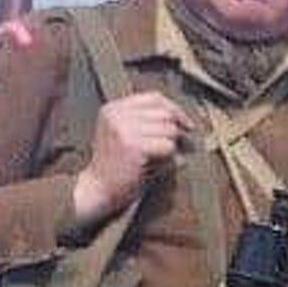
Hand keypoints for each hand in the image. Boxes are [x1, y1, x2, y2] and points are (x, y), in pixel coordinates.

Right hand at [66, 90, 187, 231]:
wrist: (99, 188)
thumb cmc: (119, 166)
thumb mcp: (129, 135)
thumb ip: (151, 123)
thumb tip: (188, 122)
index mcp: (114, 108)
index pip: (155, 98)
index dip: (175, 110)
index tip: (187, 125)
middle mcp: (116, 114)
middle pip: (165, 113)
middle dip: (177, 132)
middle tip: (179, 149)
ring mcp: (123, 128)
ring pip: (170, 130)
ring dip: (172, 148)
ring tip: (160, 160)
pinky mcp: (133, 145)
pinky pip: (168, 147)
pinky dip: (170, 159)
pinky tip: (158, 167)